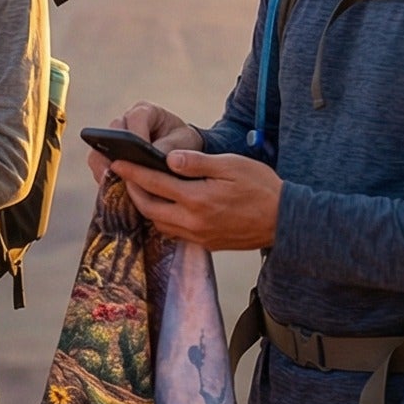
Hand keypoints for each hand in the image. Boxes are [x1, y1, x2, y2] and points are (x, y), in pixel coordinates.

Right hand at [86, 100, 205, 182]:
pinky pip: (98, 166)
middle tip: (118, 171)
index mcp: (145, 112)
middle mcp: (124, 122)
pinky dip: (103, 177)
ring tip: (109, 183)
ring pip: (98, 150)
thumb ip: (169, 148)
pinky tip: (110, 190)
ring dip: (103, 167)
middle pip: (110, 133)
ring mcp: (112, 139)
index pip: (136, 118)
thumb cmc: (184, 143)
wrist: (181, 152)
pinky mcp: (106, 156)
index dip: (137, 136)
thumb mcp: (184, 143)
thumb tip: (148, 164)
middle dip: (114, 153)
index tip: (142, 155)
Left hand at [119, 148, 280, 249]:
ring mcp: (198, 236)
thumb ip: (197, 163)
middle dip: (132, 190)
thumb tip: (168, 158)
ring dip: (146, 206)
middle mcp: (193, 221)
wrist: (287, 221)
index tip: (116, 162)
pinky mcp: (205, 244)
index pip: (153, 183)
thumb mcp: (232, 166)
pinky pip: (173, 231)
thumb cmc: (262, 188)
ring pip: (158, 222)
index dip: (131, 172)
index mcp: (197, 199)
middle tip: (124, 175)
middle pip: (147, 207)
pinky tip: (164, 205)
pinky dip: (162, 217)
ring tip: (141, 188)